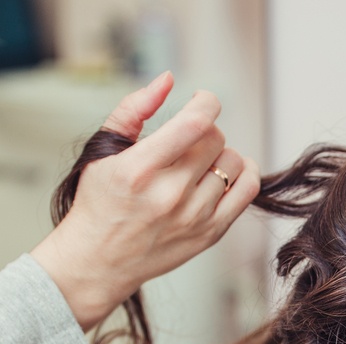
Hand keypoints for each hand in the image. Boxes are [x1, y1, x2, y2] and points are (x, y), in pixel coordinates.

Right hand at [31, 72, 260, 329]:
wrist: (98, 262)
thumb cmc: (99, 203)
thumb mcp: (103, 151)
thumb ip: (133, 109)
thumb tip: (168, 81)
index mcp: (139, 170)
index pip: (195, 123)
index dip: (206, 102)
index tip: (199, 101)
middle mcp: (169, 195)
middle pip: (215, 139)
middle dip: (204, 130)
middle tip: (188, 139)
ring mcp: (193, 217)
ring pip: (233, 162)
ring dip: (220, 153)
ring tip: (199, 161)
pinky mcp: (210, 234)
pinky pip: (247, 190)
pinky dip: (244, 173)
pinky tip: (225, 172)